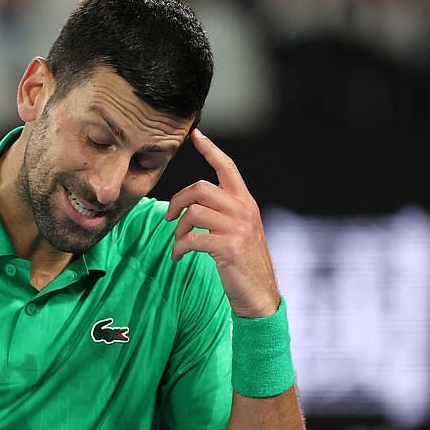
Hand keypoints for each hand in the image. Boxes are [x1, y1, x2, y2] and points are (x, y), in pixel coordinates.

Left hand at [166, 129, 280, 317]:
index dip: (210, 150)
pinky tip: (178, 257)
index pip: (228, 168)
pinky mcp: (228, 248)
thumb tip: (194, 205)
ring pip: (193, 213)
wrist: (259, 293)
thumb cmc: (244, 262)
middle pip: (200, 188)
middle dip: (177, 201)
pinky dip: (178, 248)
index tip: (196, 135)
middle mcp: (243, 210)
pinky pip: (191, 239)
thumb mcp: (239, 230)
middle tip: (169, 217)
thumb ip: (224, 213)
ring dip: (177, 229)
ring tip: (177, 243)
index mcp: (246, 202)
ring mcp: (237, 229)